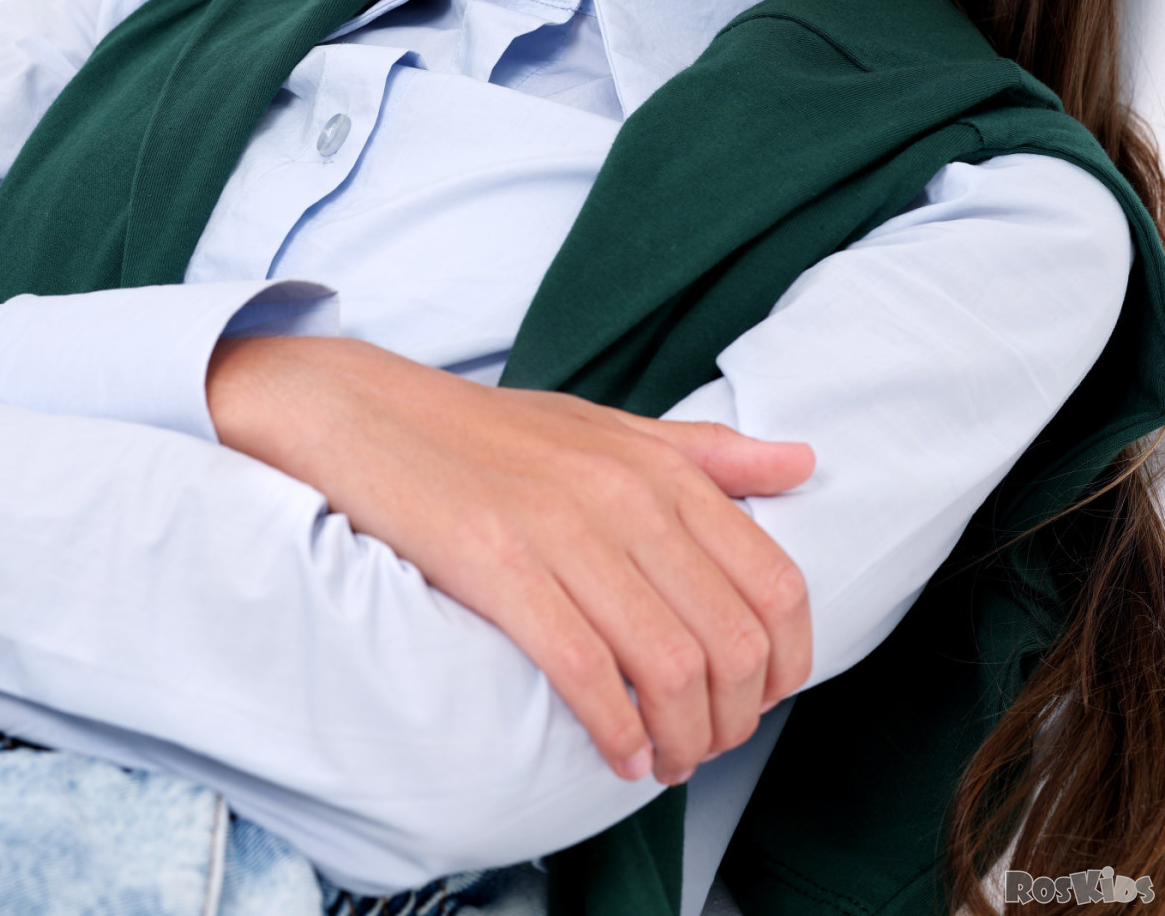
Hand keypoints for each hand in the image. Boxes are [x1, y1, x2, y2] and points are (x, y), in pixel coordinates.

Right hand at [207, 335, 813, 786]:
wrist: (368, 413)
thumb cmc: (491, 431)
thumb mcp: (608, 426)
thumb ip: (708, 452)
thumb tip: (803, 463)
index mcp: (661, 466)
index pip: (775, 581)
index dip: (786, 662)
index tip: (760, 697)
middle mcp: (627, 495)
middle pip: (733, 639)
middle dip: (736, 717)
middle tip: (709, 742)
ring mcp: (564, 530)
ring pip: (671, 665)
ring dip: (683, 739)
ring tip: (665, 758)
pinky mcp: (499, 567)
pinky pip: (586, 671)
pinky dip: (616, 732)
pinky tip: (617, 753)